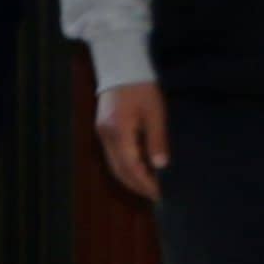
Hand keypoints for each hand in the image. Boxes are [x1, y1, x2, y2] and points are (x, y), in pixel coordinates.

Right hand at [92, 78, 170, 202]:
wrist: (121, 68)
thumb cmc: (142, 88)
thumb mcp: (155, 113)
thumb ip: (157, 140)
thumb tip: (161, 166)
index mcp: (119, 132)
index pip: (131, 167)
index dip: (145, 183)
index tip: (160, 193)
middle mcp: (106, 137)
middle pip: (119, 170)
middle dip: (137, 185)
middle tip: (155, 195)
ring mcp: (102, 134)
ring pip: (114, 165)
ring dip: (130, 178)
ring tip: (149, 185)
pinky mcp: (103, 130)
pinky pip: (113, 156)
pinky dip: (126, 167)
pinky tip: (140, 168)